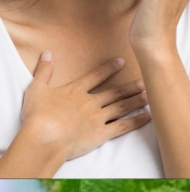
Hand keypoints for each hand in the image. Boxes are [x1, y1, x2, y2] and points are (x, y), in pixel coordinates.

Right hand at [20, 52, 150, 160]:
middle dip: (131, 86)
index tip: (122, 62)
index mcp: (76, 91)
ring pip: (122, 107)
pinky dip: (138, 121)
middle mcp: (91, 102)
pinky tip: (149, 116)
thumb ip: (43, 71)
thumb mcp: (36, 89)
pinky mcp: (102, 133)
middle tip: (146, 81)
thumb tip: (46, 54)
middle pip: (115, 92)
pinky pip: (124, 126)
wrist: (44, 137)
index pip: (96, 76)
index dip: (109, 68)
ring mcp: (98, 117)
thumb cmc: (37, 116)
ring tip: (151, 95)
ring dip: (137, 100)